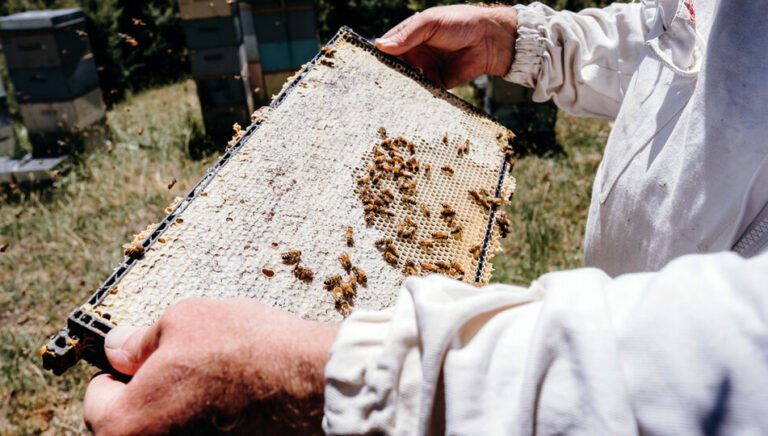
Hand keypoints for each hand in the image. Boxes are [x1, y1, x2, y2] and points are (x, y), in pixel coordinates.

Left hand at [83, 298, 337, 434]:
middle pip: (131, 421)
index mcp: (124, 426)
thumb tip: (120, 348)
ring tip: (215, 378)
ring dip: (181, 407)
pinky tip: (235, 397)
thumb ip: (140, 339)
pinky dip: (209, 420)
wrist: (311, 382)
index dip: (121, 368)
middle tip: (184, 364)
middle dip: (150, 391)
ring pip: (170, 428)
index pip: (97, 397)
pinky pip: (201, 433)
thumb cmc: (247, 350)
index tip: (143, 357)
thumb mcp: (184, 320)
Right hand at [376, 5, 517, 88]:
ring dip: (398, 87)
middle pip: (394, 66)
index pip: (388, 46)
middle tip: (372, 85)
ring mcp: (426, 69)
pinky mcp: (437, 84)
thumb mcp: (430, 23)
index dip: (378, 55)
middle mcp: (416, 53)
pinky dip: (415, 96)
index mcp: (411, 35)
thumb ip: (407, 35)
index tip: (365, 66)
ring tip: (385, 96)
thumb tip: (381, 46)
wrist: (491, 40)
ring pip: (406, 81)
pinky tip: (405, 101)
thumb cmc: (461, 23)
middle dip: (385, 75)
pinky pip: (423, 92)